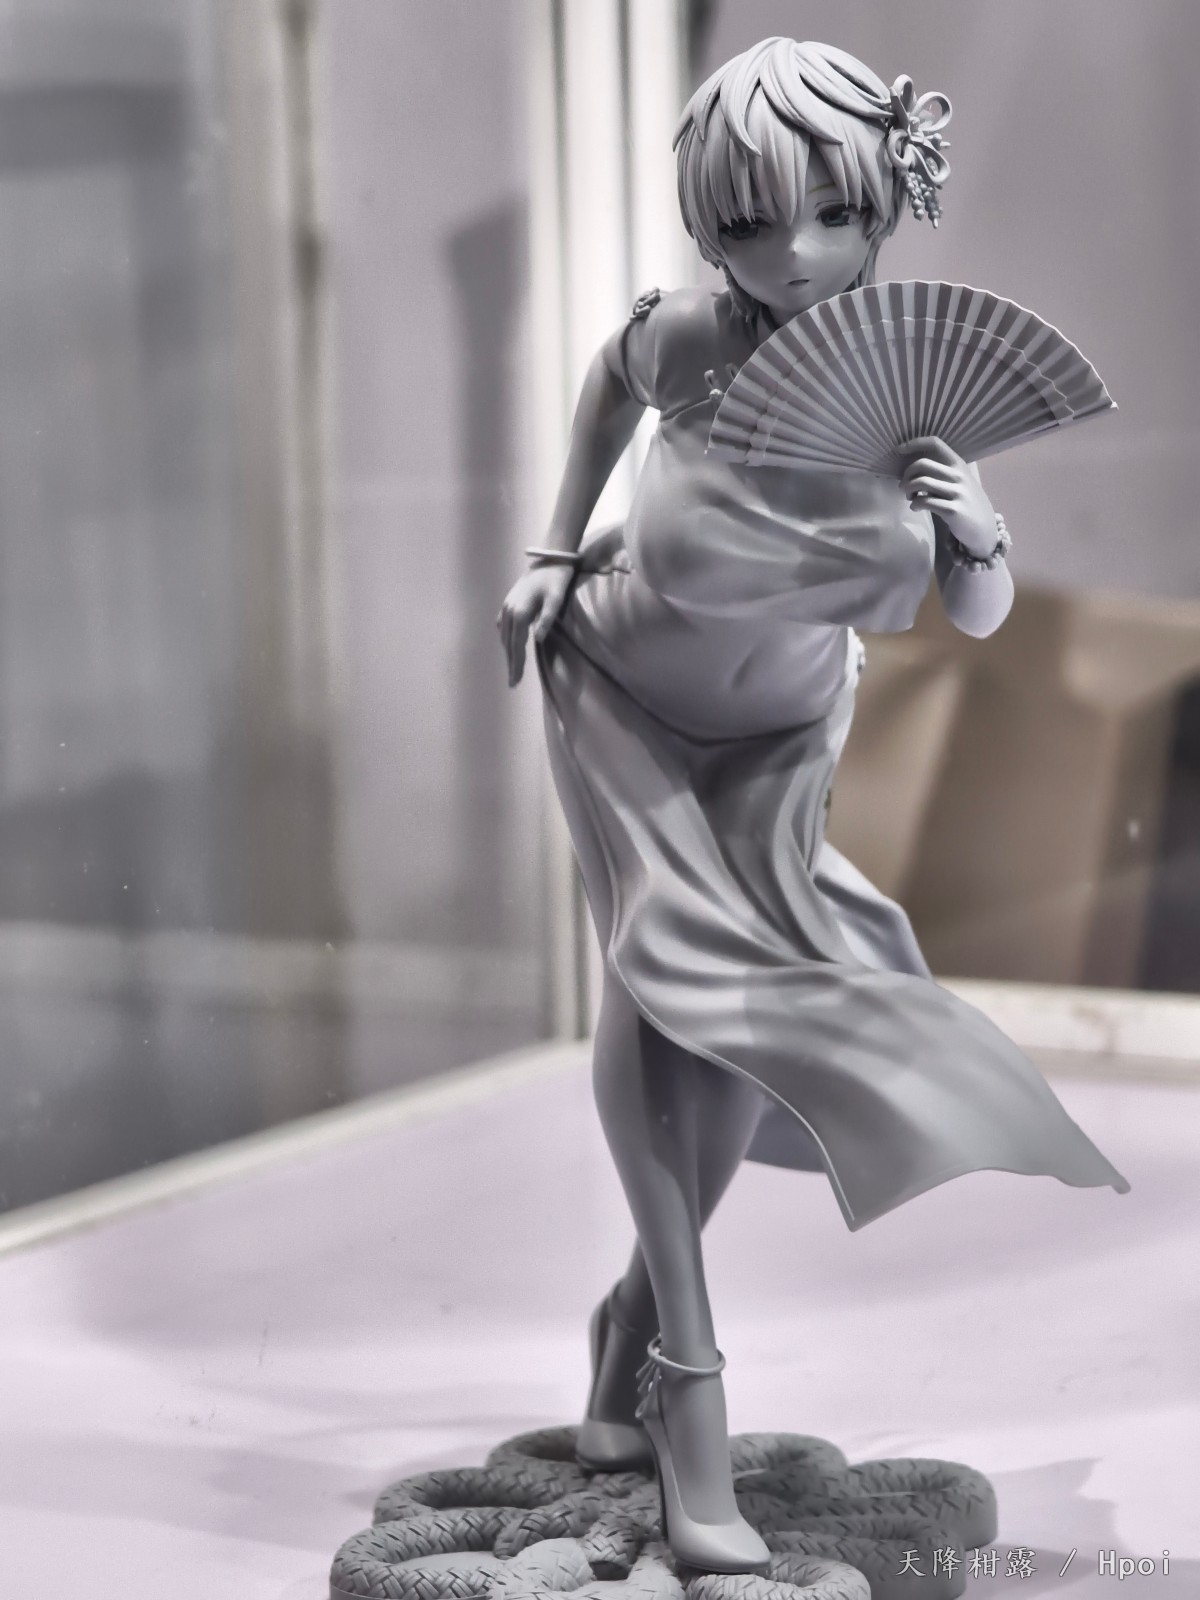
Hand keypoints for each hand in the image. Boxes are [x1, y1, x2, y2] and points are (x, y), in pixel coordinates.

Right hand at [496, 563, 575, 686]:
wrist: (549, 559)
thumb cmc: (556, 580)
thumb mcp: (556, 600)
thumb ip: (546, 619)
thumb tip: (537, 639)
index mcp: (520, 612)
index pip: (516, 646)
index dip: (516, 665)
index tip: (515, 681)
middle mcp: (509, 611)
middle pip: (508, 644)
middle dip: (511, 664)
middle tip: (512, 683)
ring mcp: (506, 605)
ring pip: (504, 636)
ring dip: (508, 652)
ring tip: (513, 668)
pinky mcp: (508, 602)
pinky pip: (503, 626)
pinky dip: (506, 638)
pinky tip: (509, 645)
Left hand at [900, 436, 997, 557]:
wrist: (984, 528)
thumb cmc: (965, 502)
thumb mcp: (958, 482)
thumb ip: (940, 473)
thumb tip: (912, 469)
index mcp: (958, 464)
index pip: (936, 444)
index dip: (915, 443)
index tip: (899, 449)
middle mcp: (959, 476)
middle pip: (922, 464)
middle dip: (906, 475)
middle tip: (904, 486)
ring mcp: (957, 493)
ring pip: (921, 482)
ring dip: (908, 490)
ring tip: (909, 497)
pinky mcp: (953, 510)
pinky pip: (925, 501)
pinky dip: (914, 504)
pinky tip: (915, 507)